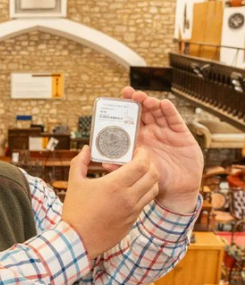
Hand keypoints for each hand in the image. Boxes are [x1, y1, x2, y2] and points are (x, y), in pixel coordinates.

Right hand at [62, 145, 158, 258]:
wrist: (77, 240)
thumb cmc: (75, 210)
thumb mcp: (74, 182)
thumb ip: (80, 162)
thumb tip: (86, 149)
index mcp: (114, 185)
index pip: (141, 165)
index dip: (143, 154)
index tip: (138, 150)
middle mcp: (128, 198)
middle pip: (153, 176)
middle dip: (150, 164)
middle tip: (140, 160)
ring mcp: (132, 211)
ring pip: (153, 190)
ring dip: (149, 179)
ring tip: (137, 175)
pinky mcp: (132, 222)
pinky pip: (144, 203)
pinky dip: (142, 193)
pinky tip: (129, 191)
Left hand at [120, 87, 202, 212]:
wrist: (176, 190)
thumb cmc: (154, 180)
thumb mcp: (136, 172)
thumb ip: (121, 166)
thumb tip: (104, 162)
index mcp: (139, 138)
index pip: (132, 118)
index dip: (128, 106)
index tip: (122, 96)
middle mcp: (152, 131)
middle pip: (145, 111)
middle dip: (139, 101)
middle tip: (132, 94)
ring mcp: (166, 131)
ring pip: (159, 112)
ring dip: (152, 104)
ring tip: (146, 100)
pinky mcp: (181, 134)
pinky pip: (174, 120)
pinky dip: (169, 111)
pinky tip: (164, 104)